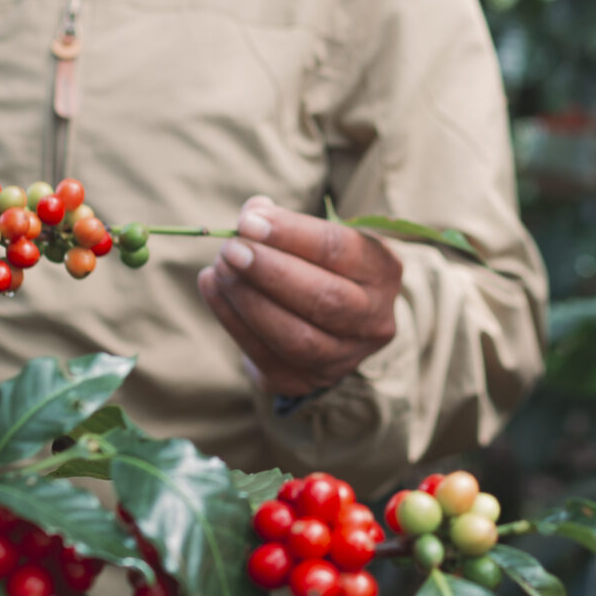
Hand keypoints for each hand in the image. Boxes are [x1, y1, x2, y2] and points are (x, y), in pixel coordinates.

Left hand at [195, 195, 402, 396]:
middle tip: (230, 249)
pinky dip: (232, 322)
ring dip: (249, 300)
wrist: (335, 321)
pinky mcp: (306, 381)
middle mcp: (373, 320)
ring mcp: (343, 357)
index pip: (339, 250)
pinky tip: (212, 289)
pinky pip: (266, 357)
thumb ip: (288, 225)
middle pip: (324, 299)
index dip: (291, 234)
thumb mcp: (321, 236)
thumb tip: (252, 215)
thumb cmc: (325, 265)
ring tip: (219, 269)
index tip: (249, 221)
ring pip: (297, 338)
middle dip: (270, 272)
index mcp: (383, 271)